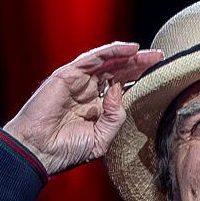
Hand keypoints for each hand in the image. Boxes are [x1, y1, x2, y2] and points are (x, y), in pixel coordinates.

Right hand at [3, 42, 163, 175]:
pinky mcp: (67, 75)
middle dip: (139, 64)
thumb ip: (115, 116)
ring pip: (107, 62)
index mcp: (97, 108)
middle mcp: (88, 92)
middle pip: (118, 72)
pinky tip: (130, 49)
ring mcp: (78, 82)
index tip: (161, 74)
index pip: (122, 88)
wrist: (38, 151)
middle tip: (160, 57)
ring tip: (148, 52)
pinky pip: (93, 59)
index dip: (140, 80)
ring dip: (128, 55)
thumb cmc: (66, 150)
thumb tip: (120, 89)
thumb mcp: (101, 139)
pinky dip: (111, 51)